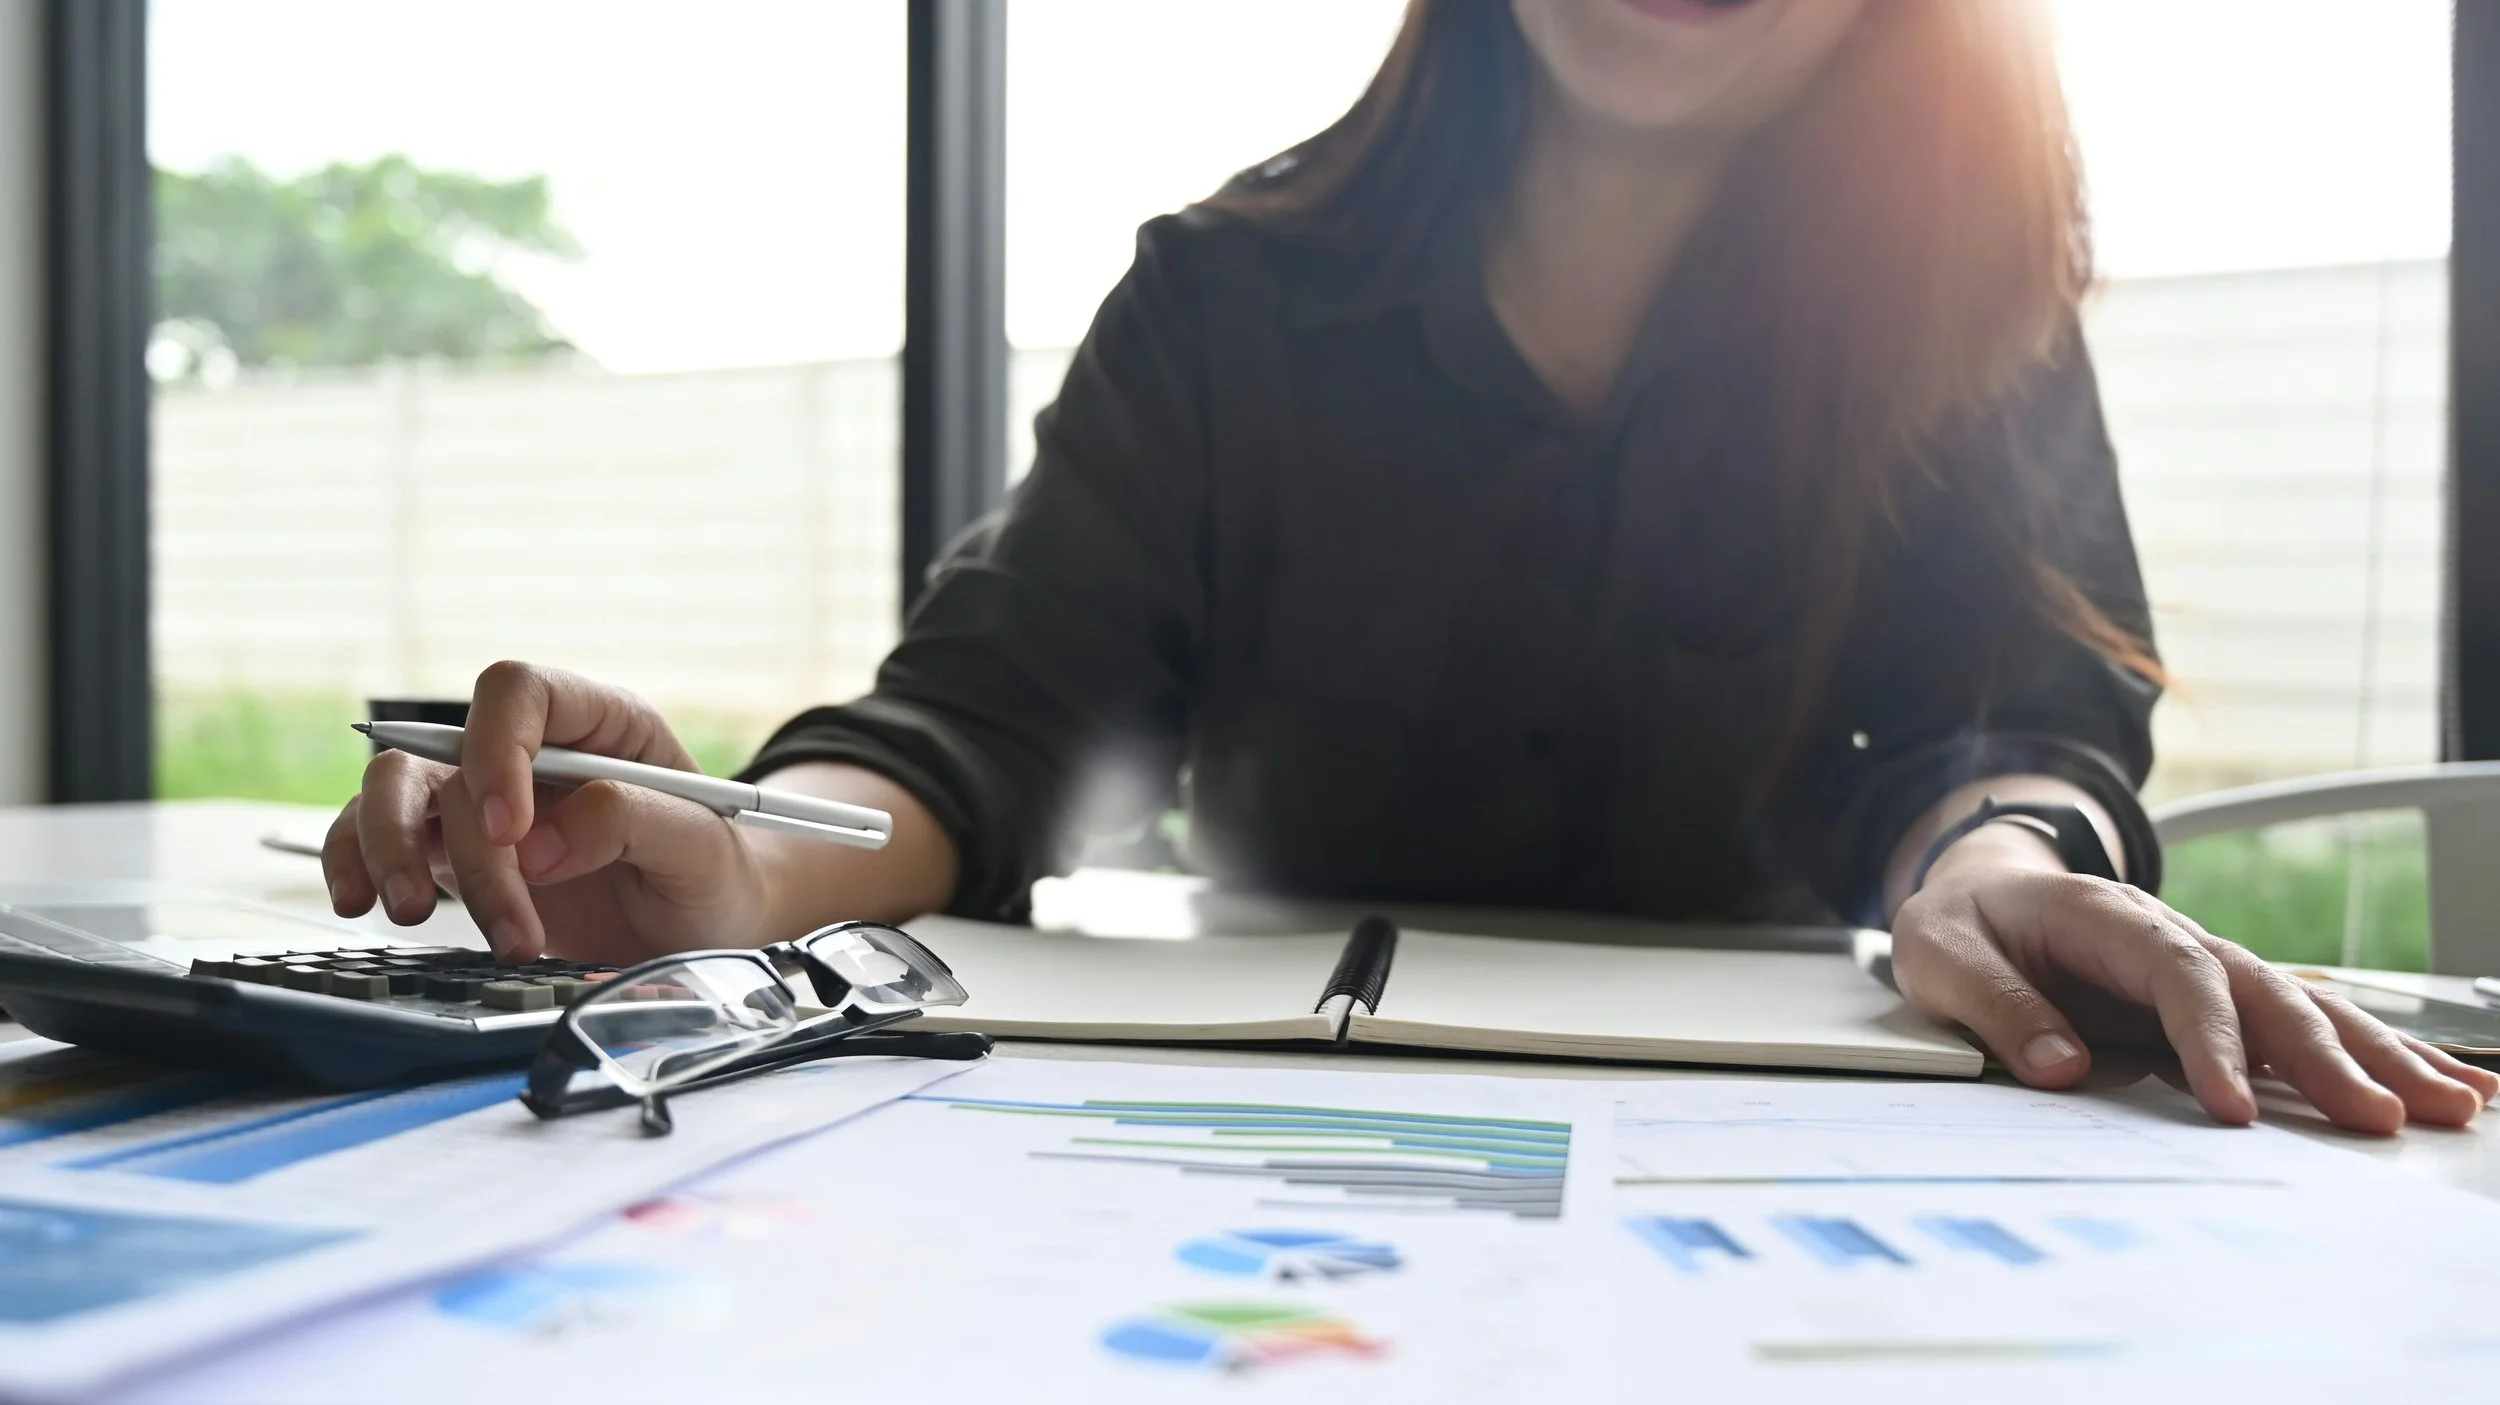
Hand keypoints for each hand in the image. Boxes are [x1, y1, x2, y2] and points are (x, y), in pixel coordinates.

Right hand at [322, 662, 773, 963]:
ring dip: (394, 854)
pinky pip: (380, 841)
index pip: (520, 693)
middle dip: (444, 830)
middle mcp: (530, 752)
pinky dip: (359, 866)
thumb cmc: (713, 873)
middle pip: (445, 752)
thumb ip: (633, 825)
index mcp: (598, 723)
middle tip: (475, 904)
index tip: (509, 830)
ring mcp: (483, 801)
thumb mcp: (703, 849)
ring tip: (416, 916)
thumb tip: (540, 842)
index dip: (498, 748)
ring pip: (398, 793)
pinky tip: (361, 903)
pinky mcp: (454, 855)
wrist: (703, 929)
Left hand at [1893, 831, 2499, 1133]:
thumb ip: (1998, 1007)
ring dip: (2375, 1054)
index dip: (2211, 1041)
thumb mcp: (1942, 956)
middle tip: (2380, 1121)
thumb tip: (2060, 1068)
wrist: (1973, 888)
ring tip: (2453, 1104)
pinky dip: (2369, 1051)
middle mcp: (2171, 936)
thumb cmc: (1961, 923)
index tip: (2234, 1111)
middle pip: (2263, 992)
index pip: (2176, 976)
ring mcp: (2202, 965)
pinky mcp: (2215, 998)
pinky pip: (2299, 1022)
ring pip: (2301, 1005)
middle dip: (2325, 1057)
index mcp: (2104, 918)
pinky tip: (2433, 1083)